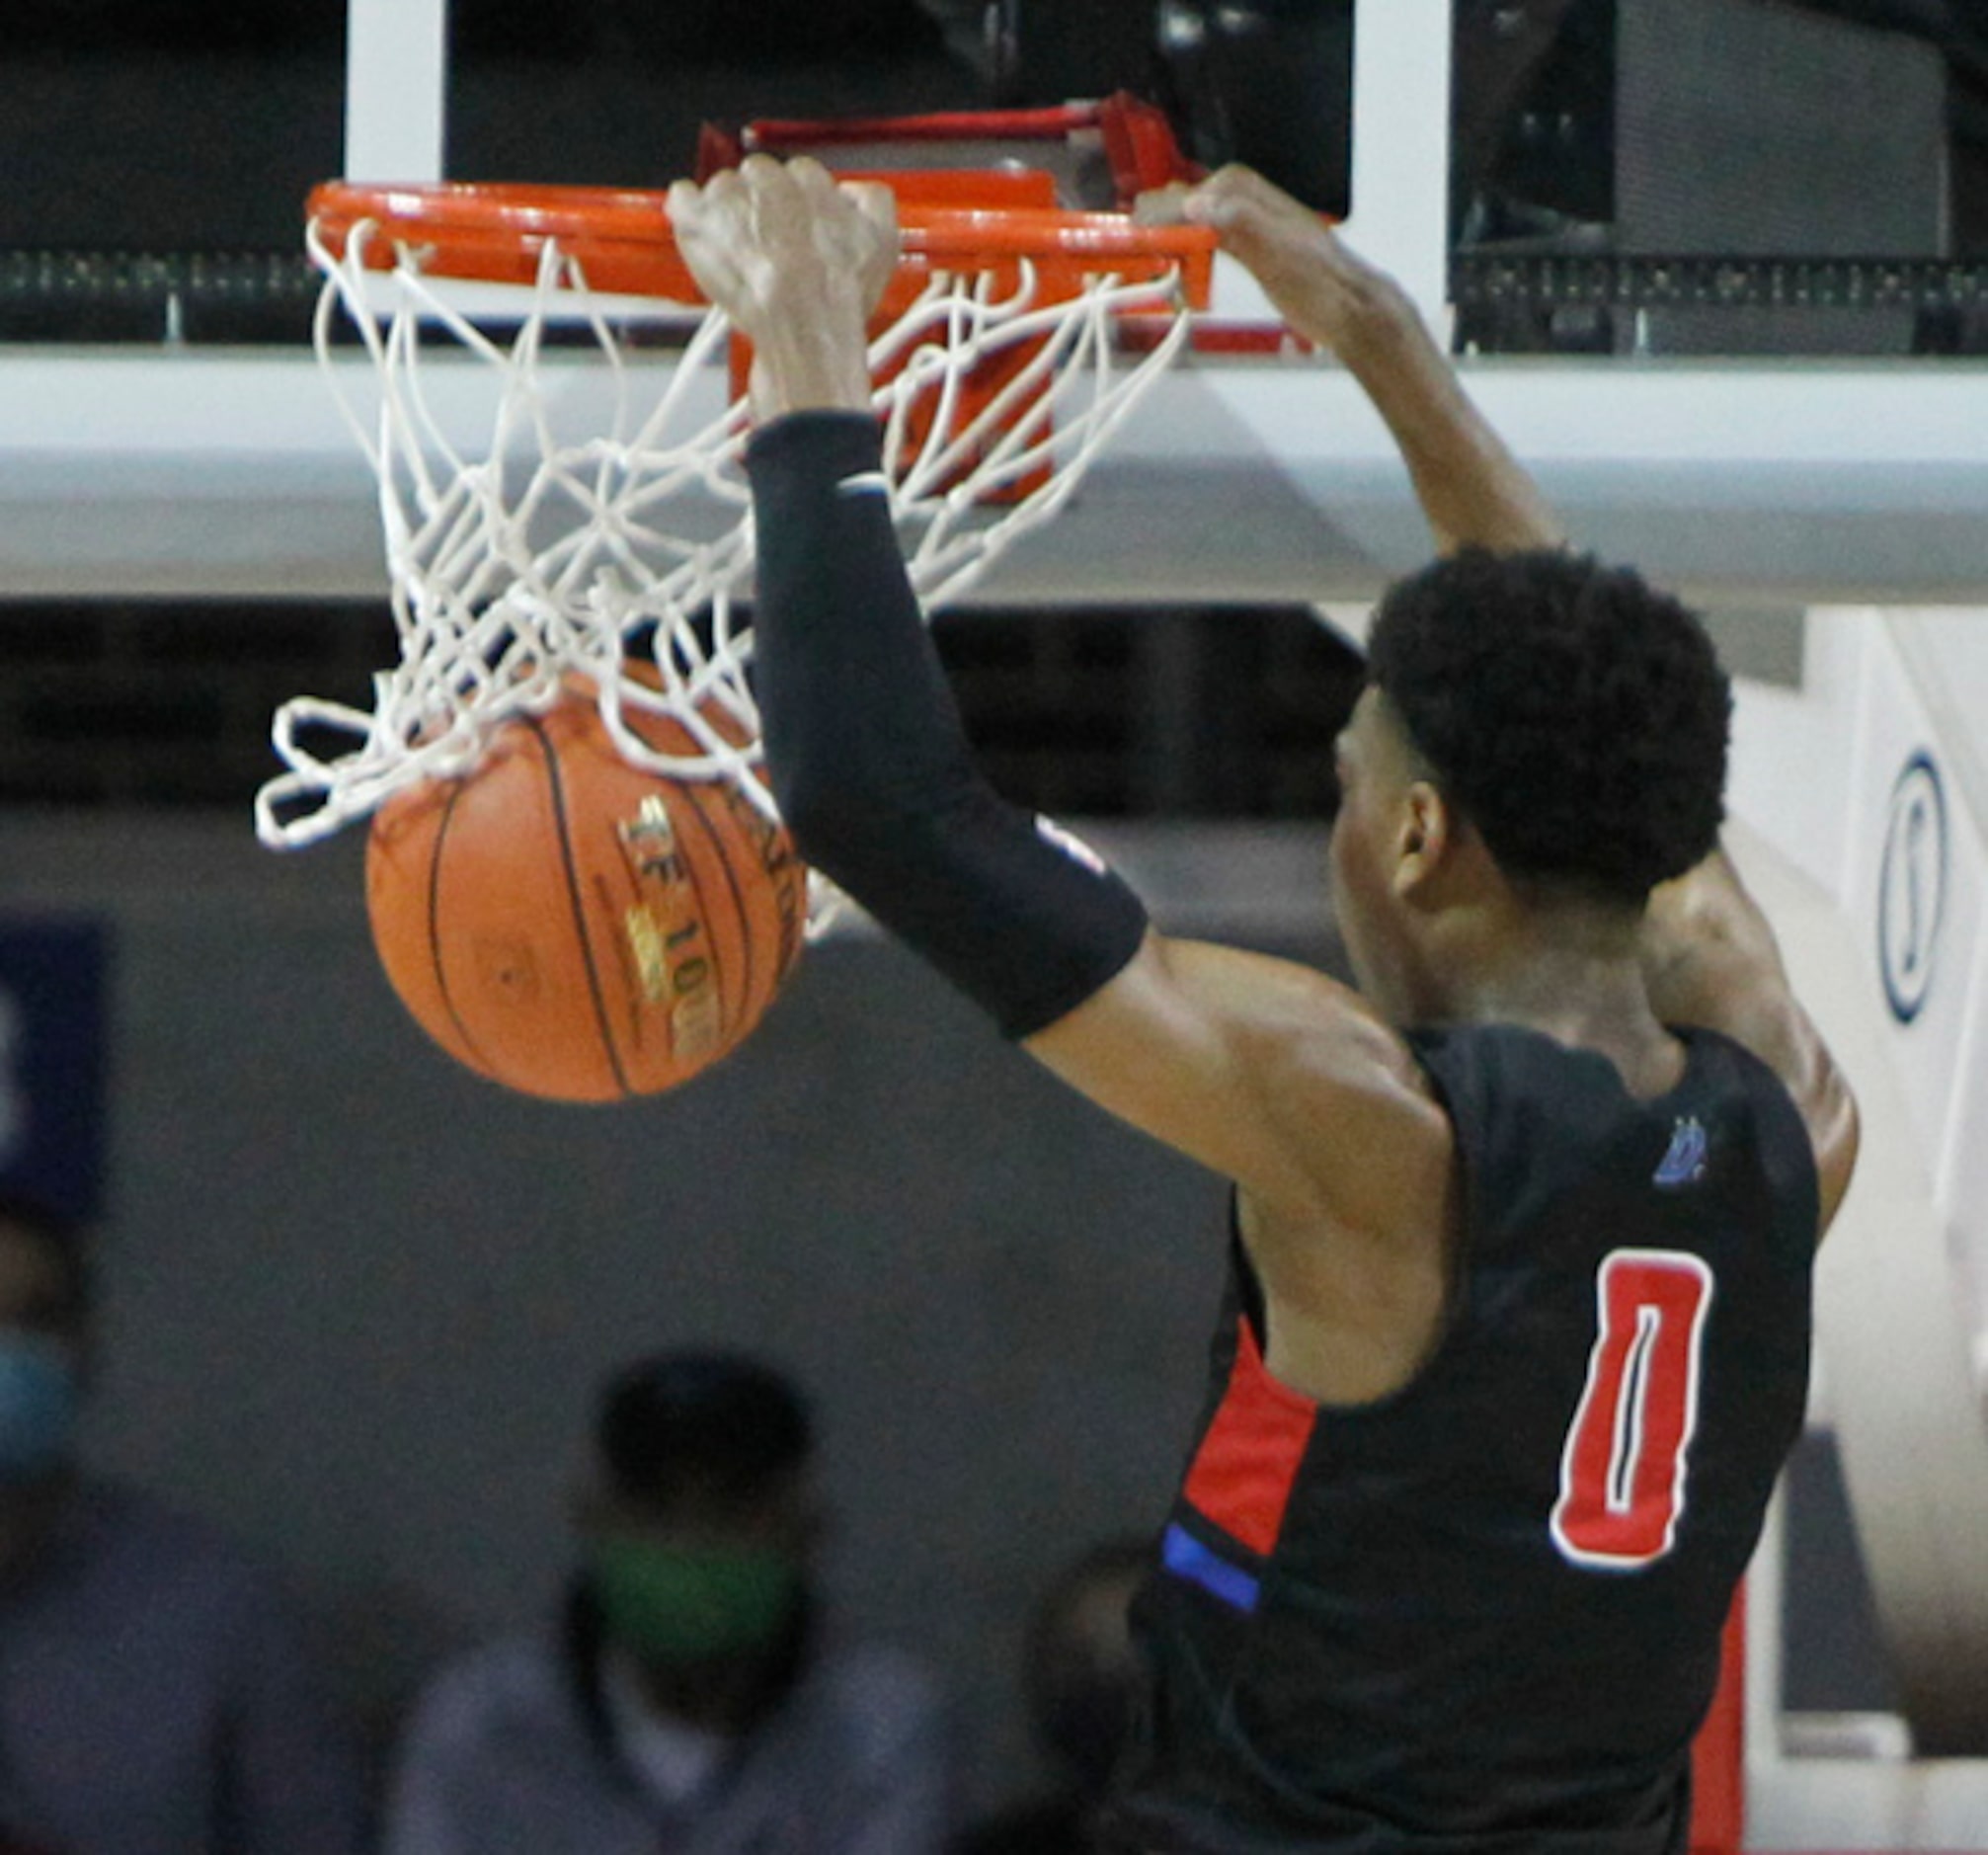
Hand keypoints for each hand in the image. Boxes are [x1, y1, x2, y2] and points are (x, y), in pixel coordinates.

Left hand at [666, 156, 899, 417]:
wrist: (802, 321)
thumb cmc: (838, 292)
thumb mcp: (884, 242)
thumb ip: (872, 202)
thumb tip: (856, 191)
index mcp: (809, 180)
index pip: (799, 175)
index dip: (798, 206)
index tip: (798, 229)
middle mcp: (767, 180)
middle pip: (758, 178)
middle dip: (762, 206)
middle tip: (769, 246)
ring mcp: (728, 197)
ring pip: (723, 189)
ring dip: (728, 215)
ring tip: (741, 255)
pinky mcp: (696, 219)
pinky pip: (682, 197)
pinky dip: (687, 211)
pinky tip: (701, 233)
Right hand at [1137, 164, 1414, 364]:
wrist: (1353, 310)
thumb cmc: (1319, 283)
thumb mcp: (1278, 250)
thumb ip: (1238, 222)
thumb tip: (1195, 203)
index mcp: (1255, 202)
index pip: (1200, 194)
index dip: (1167, 205)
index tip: (1138, 222)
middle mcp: (1255, 210)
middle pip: (1201, 200)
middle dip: (1166, 211)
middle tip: (1133, 227)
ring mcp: (1258, 233)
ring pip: (1208, 219)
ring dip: (1178, 227)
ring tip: (1149, 238)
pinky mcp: (1261, 257)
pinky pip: (1219, 241)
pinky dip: (1197, 246)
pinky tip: (1187, 257)